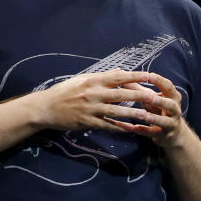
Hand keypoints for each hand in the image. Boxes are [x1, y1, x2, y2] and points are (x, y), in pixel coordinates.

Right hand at [32, 70, 161, 132]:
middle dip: (140, 96)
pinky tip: (131, 129)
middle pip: (121, 94)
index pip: (118, 77)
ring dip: (133, 114)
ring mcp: (90, 109)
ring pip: (117, 112)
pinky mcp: (87, 122)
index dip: (136, 76)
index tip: (151, 76)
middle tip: (156, 97)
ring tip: (148, 115)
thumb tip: (121, 71)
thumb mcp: (82, 79)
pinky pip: (107, 125)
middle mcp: (93, 94)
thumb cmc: (64, 92)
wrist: (45, 108)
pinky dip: (120, 128)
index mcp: (93, 81)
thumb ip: (102, 76)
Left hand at [102, 72, 186, 148]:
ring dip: (154, 118)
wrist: (174, 133)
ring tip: (144, 115)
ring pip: (164, 121)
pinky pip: (152, 133)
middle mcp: (174, 110)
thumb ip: (140, 89)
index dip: (160, 81)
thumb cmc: (160, 110)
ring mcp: (170, 124)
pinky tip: (133, 128)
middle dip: (161, 101)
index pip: (169, 87)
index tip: (150, 75)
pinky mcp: (163, 135)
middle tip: (150, 97)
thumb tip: (124, 78)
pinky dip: (143, 131)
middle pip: (170, 105)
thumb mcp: (152, 98)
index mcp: (173, 98)